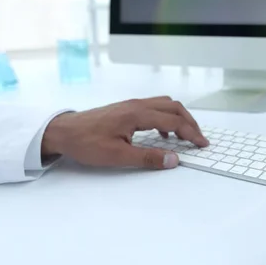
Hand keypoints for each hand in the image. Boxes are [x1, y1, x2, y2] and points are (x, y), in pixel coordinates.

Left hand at [41, 96, 208, 169]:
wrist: (62, 131)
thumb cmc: (86, 143)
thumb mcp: (118, 156)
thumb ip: (148, 158)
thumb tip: (174, 160)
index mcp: (137, 114)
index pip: (173, 121)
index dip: (191, 133)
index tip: (202, 144)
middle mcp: (137, 104)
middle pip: (174, 107)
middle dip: (190, 123)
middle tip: (199, 139)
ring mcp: (131, 104)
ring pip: (165, 105)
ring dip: (179, 118)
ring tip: (185, 136)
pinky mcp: (126, 108)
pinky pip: (154, 108)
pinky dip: (166, 118)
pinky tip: (163, 135)